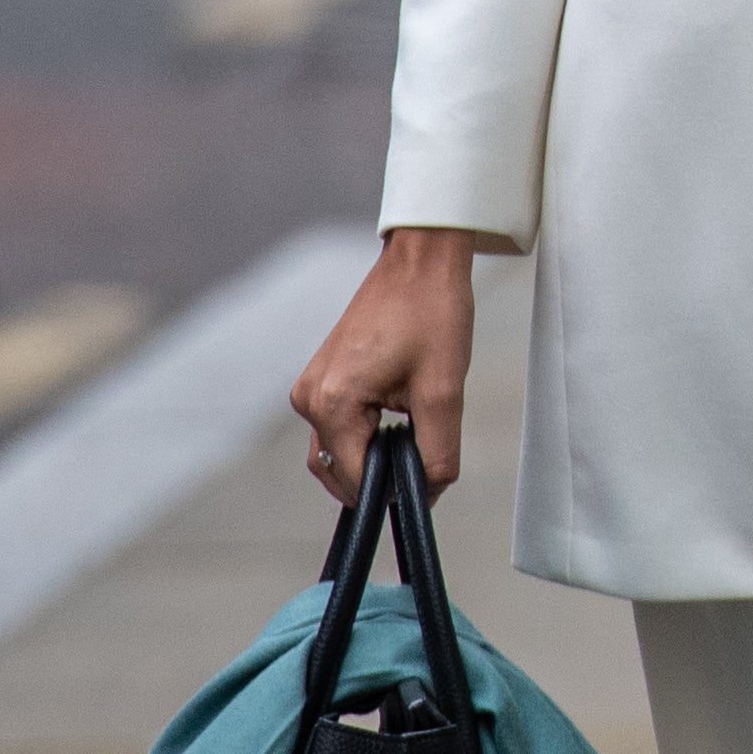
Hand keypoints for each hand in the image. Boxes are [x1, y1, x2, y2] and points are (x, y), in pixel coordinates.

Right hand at [291, 227, 475, 501]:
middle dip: (378, 476)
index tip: (426, 477)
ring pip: (336, 453)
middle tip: (422, 450)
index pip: (355, 481)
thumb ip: (437, 452)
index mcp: (332, 403)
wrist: (421, 260)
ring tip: (412, 429)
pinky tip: (397, 418)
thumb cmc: (432, 313)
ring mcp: (309, 387)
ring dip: (370, 457)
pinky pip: (337, 427)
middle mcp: (308, 399)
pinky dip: (363, 436)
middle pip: (338, 472)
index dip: (392, 490)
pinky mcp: (320, 378)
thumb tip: (428, 494)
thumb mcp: (444, 390)